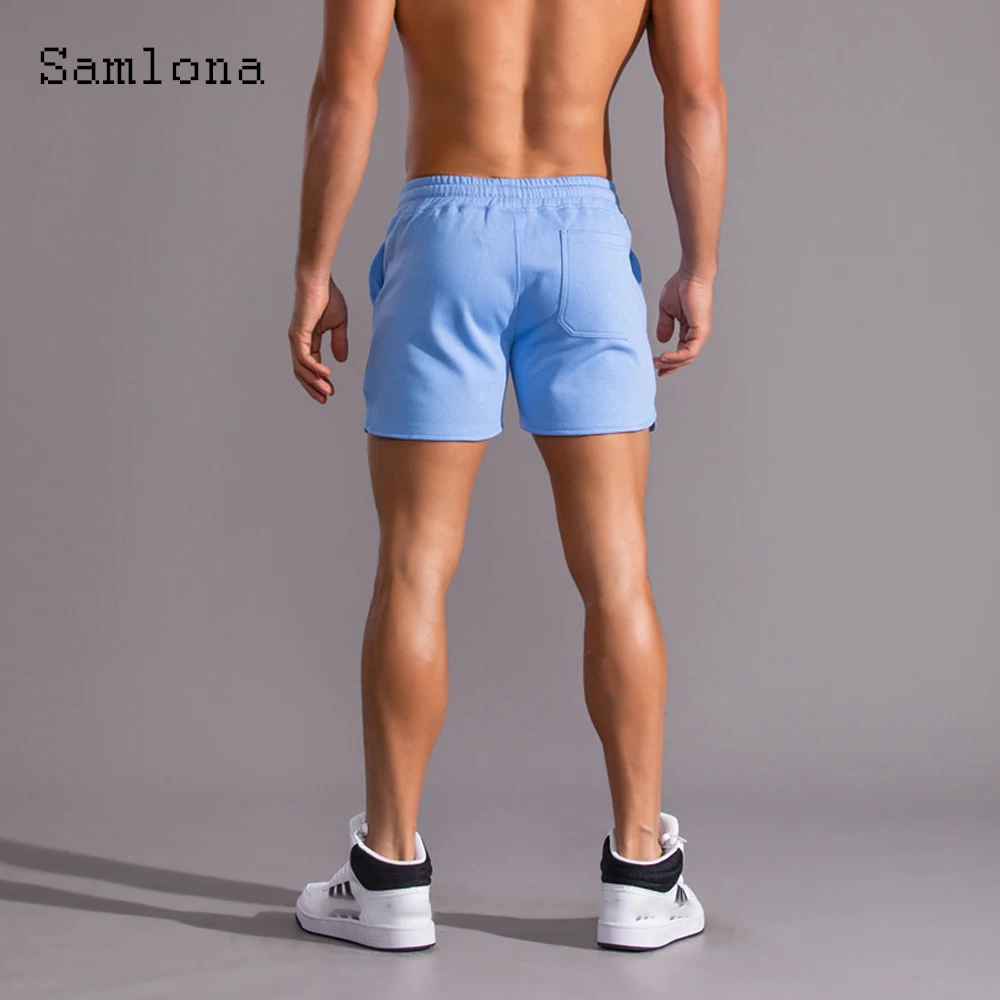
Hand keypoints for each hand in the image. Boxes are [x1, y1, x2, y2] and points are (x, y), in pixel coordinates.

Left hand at [288, 276, 347, 402]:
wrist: (320, 281)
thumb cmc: (328, 297)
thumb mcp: (338, 324)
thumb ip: (339, 342)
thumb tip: (341, 360)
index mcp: (308, 340)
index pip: (310, 366)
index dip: (320, 379)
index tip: (330, 390)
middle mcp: (298, 342)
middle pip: (302, 372)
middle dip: (313, 387)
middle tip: (325, 399)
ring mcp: (296, 338)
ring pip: (301, 368)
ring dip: (314, 381)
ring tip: (327, 391)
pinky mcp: (298, 334)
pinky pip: (304, 357)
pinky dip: (314, 368)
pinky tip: (326, 374)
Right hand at [654, 269, 713, 375]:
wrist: (690, 275)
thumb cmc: (681, 287)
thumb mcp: (667, 311)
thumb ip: (664, 326)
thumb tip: (662, 340)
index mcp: (690, 330)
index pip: (681, 352)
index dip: (668, 361)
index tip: (655, 365)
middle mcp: (697, 334)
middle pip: (684, 359)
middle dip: (669, 365)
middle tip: (654, 367)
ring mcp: (701, 333)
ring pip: (687, 358)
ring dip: (671, 363)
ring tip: (657, 362)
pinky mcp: (701, 331)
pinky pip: (689, 351)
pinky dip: (677, 357)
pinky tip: (664, 356)